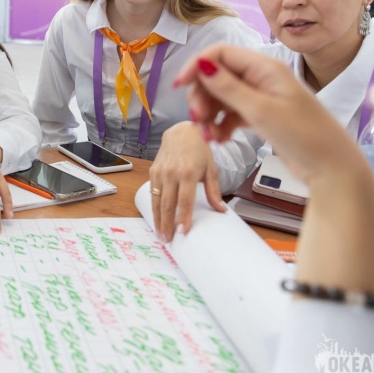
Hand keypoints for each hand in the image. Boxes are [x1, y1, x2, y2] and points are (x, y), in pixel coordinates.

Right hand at [150, 122, 224, 240]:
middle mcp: (172, 173)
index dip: (183, 217)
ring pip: (157, 201)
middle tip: (168, 240)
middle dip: (167, 224)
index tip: (182, 232)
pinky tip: (156, 219)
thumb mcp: (211, 169)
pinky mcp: (153, 172)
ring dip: (158, 219)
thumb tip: (221, 210)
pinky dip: (153, 208)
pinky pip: (152, 193)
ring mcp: (160, 172)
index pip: (185, 200)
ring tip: (160, 234)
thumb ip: (214, 191)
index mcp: (189, 173)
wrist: (181, 133)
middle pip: (168, 204)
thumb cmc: (199, 150)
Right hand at [176, 44, 373, 292]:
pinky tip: (220, 141)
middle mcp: (261, 78)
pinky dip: (221, 125)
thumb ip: (228, 87)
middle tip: (198, 122)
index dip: (196, 66)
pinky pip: (230, 114)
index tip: (179, 88)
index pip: (219, 53)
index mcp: (264, 68)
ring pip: (221, 97)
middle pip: (216, 76)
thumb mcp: (261, 111)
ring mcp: (261, 98)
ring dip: (209, 115)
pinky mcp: (261, 116)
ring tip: (209, 138)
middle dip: (201, 97)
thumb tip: (202, 64)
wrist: (332, 167)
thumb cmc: (304, 135)